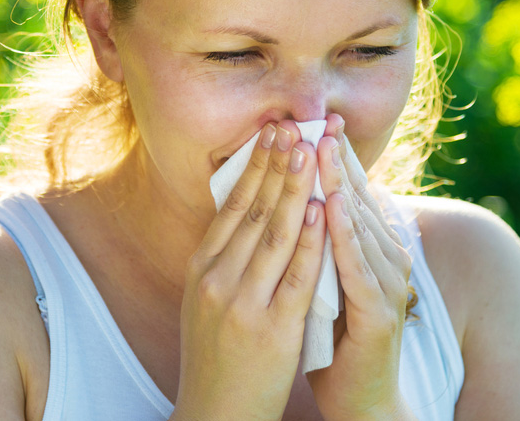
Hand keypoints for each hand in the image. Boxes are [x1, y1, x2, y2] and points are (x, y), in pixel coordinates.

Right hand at [174, 120, 326, 420]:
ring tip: (307, 152)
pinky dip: (307, 239)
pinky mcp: (271, 327)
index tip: (271, 134)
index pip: (232, 206)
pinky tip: (317, 210)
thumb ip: (224, 257)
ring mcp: (242, 303)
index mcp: (202, 268)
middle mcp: (217, 279)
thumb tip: (242, 209)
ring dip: (292, 188)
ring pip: (272, 234)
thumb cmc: (216, 354)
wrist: (215, 413)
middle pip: (251, 211)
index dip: (254, 167)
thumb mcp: (207, 299)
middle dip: (274, 166)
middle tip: (291, 127)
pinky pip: (295, 275)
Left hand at [306, 114, 414, 420]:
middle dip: (335, 159)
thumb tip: (292, 198)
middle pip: (357, 199)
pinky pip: (359, 268)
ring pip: (360, 225)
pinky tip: (332, 208)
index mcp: (368, 249)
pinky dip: (345, 236)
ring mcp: (386, 285)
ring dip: (341, 184)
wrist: (358, 397)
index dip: (332, 157)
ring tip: (322, 148)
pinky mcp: (380, 313)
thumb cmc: (334, 334)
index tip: (312, 120)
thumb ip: (314, 240)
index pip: (349, 193)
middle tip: (319, 120)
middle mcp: (384, 259)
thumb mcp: (320, 278)